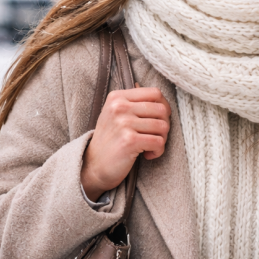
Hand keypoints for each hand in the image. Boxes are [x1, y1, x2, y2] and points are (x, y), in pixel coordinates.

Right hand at [80, 84, 170, 202]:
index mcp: (117, 97)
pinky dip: (158, 151)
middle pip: (161, 109)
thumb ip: (135, 103)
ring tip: (149, 146)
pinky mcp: (129, 141)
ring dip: (162, 140)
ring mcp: (124, 123)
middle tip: (154, 136)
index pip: (155, 93)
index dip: (164, 106)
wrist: (94, 166)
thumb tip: (160, 98)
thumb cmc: (110, 140)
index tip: (159, 119)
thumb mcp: (116, 114)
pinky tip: (147, 154)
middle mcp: (119, 107)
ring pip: (163, 126)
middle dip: (164, 125)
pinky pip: (159, 142)